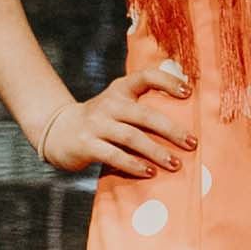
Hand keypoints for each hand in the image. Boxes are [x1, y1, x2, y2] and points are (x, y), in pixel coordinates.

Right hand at [32, 60, 196, 179]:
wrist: (58, 131)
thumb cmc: (101, 122)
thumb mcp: (118, 106)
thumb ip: (142, 109)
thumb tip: (183, 127)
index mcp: (120, 90)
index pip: (146, 77)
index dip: (168, 82)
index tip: (188, 93)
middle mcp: (109, 104)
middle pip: (145, 115)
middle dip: (172, 130)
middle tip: (192, 143)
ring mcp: (96, 124)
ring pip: (132, 137)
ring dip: (156, 152)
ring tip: (175, 164)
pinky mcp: (87, 144)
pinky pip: (114, 155)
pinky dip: (133, 164)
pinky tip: (149, 172)